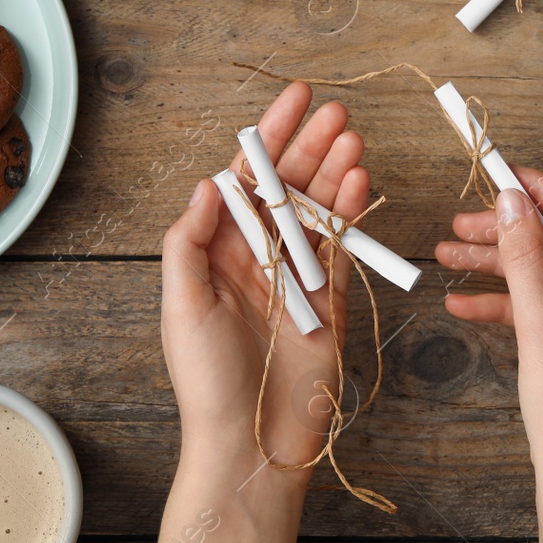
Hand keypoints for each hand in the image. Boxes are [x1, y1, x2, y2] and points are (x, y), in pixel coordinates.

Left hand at [160, 81, 368, 472]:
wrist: (252, 442)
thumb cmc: (207, 382)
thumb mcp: (181, 305)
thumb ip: (190, 241)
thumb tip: (208, 183)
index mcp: (219, 252)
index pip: (245, 180)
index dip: (268, 137)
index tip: (294, 99)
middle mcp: (258, 258)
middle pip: (289, 188)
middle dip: (311, 147)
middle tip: (337, 112)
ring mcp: (297, 278)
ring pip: (320, 211)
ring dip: (336, 173)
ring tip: (354, 139)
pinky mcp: (331, 303)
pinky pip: (343, 249)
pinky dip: (353, 215)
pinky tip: (360, 184)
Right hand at [436, 168, 542, 542]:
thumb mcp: (539, 321)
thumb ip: (522, 254)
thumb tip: (509, 201)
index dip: (538, 191)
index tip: (499, 170)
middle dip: (508, 233)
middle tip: (459, 221)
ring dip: (501, 266)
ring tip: (447, 254)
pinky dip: (511, 302)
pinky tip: (462, 301)